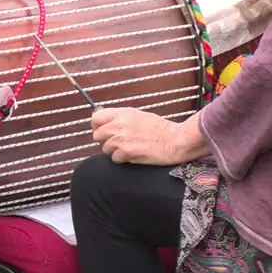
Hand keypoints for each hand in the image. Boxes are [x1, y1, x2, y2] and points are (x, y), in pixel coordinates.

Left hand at [91, 108, 209, 165]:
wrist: (176, 140)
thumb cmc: (162, 129)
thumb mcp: (140, 115)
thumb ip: (123, 118)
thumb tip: (108, 122)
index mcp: (123, 113)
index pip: (96, 118)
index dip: (97, 126)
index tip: (103, 130)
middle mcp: (120, 124)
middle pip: (97, 135)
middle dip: (105, 140)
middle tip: (116, 143)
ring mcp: (122, 139)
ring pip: (105, 149)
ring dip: (114, 151)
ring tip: (128, 149)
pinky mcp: (127, 152)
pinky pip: (115, 159)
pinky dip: (122, 159)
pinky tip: (133, 155)